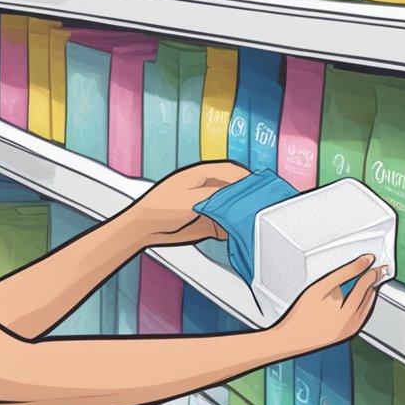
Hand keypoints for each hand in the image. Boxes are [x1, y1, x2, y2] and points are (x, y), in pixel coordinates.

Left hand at [120, 161, 250, 247]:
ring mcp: (206, 205)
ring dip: (239, 214)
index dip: (248, 179)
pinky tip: (237, 233)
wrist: (142, 228)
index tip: (262, 188)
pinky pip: (224, 223)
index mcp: (202, 174)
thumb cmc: (159, 208)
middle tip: (261, 206)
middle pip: (234, 189)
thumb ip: (217, 198)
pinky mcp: (205, 222)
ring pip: (230, 207)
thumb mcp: (192, 199)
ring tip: (252, 220)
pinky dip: (231, 227)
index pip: (232, 172)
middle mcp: (206, 188)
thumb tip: (238, 199)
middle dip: (246, 197)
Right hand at [273, 254, 384, 353]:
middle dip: (371, 282)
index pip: (366, 286)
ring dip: (367, 294)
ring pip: (366, 307)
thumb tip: (364, 262)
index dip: (370, 271)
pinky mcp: (345, 335)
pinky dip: (361, 305)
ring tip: (365, 281)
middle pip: (369, 297)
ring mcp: (350, 331)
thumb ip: (344, 274)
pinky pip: (360, 316)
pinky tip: (354, 298)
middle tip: (374, 269)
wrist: (289, 338)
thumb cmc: (300, 314)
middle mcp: (353, 324)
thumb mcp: (320, 289)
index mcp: (349, 313)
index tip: (374, 261)